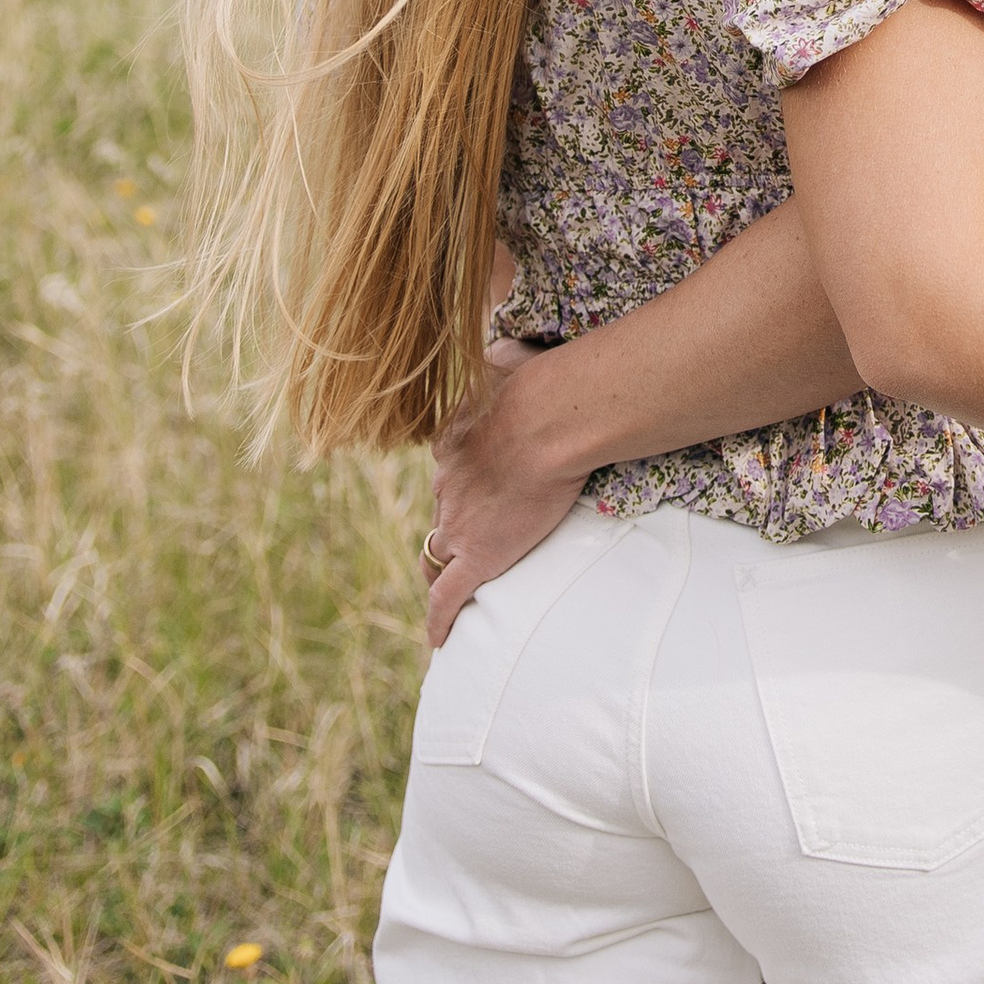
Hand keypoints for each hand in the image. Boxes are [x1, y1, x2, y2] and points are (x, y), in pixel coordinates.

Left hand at [425, 342, 588, 648]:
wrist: (546, 420)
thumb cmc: (537, 385)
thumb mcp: (508, 356)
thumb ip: (500, 354)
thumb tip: (503, 344)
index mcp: (453, 443)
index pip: (447, 469)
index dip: (459, 479)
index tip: (474, 483)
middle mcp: (447, 485)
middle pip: (440, 512)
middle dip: (450, 524)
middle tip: (466, 538)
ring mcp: (459, 524)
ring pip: (436, 554)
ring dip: (439, 568)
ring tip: (447, 587)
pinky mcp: (477, 557)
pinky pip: (448, 598)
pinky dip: (439, 620)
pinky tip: (437, 639)